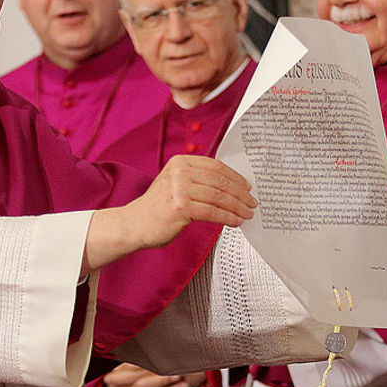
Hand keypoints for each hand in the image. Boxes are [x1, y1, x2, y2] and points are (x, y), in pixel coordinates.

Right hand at [84, 155, 255, 271]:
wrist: (134, 224)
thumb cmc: (157, 208)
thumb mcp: (176, 184)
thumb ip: (198, 181)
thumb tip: (229, 187)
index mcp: (181, 162)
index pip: (216, 166)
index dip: (235, 177)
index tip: (247, 187)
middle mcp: (180, 172)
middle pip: (220, 181)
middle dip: (240, 194)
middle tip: (252, 203)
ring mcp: (179, 188)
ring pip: (219, 197)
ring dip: (238, 207)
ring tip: (247, 214)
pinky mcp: (180, 206)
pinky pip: (213, 212)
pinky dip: (228, 218)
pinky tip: (236, 222)